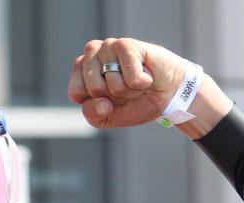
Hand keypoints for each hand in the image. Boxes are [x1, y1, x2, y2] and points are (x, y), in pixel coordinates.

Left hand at [68, 37, 187, 128]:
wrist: (167, 95)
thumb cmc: (135, 102)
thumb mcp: (107, 118)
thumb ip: (93, 115)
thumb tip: (101, 103)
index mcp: (81, 71)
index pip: (76, 93)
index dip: (96, 103)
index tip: (110, 98)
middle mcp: (92, 54)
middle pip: (94, 89)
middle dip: (114, 97)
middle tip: (126, 88)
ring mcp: (108, 46)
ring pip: (113, 84)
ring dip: (129, 90)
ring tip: (136, 81)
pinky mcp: (126, 44)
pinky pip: (131, 78)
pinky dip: (142, 83)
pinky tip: (146, 74)